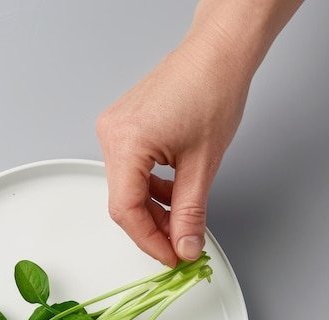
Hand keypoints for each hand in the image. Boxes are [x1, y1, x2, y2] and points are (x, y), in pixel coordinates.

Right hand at [96, 35, 250, 265]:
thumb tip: (184, 246)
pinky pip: (130, 172)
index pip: (126, 210)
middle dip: (153, 228)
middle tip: (179, 245)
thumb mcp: (204, 164)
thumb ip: (191, 213)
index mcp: (126, 142)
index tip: (170, 257)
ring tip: (180, 221)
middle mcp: (111, 136)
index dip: (149, 241)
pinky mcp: (123, 129)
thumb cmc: (213, 89)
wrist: (218, 53)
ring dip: (153, 210)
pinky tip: (171, 196)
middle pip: (124, 202)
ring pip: (127, 189)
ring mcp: (113, 131)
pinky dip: (150, 190)